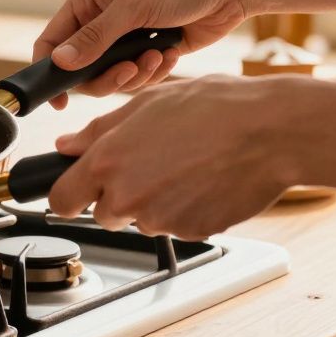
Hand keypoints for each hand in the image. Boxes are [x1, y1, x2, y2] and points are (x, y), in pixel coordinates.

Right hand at [34, 0, 247, 109]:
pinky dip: (154, 71)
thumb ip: (95, 38)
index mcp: (87, 1)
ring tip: (157, 57)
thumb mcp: (133, 7)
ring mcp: (126, 37)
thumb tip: (59, 62)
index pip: (52, 41)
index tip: (59, 99)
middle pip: (82, 69)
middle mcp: (102, 20)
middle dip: (107, 76)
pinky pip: (138, 76)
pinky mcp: (149, 51)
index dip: (50, 70)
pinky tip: (170, 53)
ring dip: (135, 73)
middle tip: (129, 71)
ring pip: (111, 77)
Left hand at [47, 75, 303, 239]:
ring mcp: (160, 219)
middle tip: (152, 164)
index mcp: (107, 162)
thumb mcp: (146, 104)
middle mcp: (128, 196)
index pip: (62, 200)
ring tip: (186, 165)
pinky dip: (185, 209)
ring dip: (154, 201)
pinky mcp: (191, 233)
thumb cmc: (215, 108)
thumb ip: (98, 131)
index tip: (78, 189)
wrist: (273, 131)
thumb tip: (66, 146)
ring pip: (142, 220)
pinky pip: (176, 226)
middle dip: (118, 195)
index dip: (69, 194)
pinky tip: (204, 181)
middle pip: (103, 213)